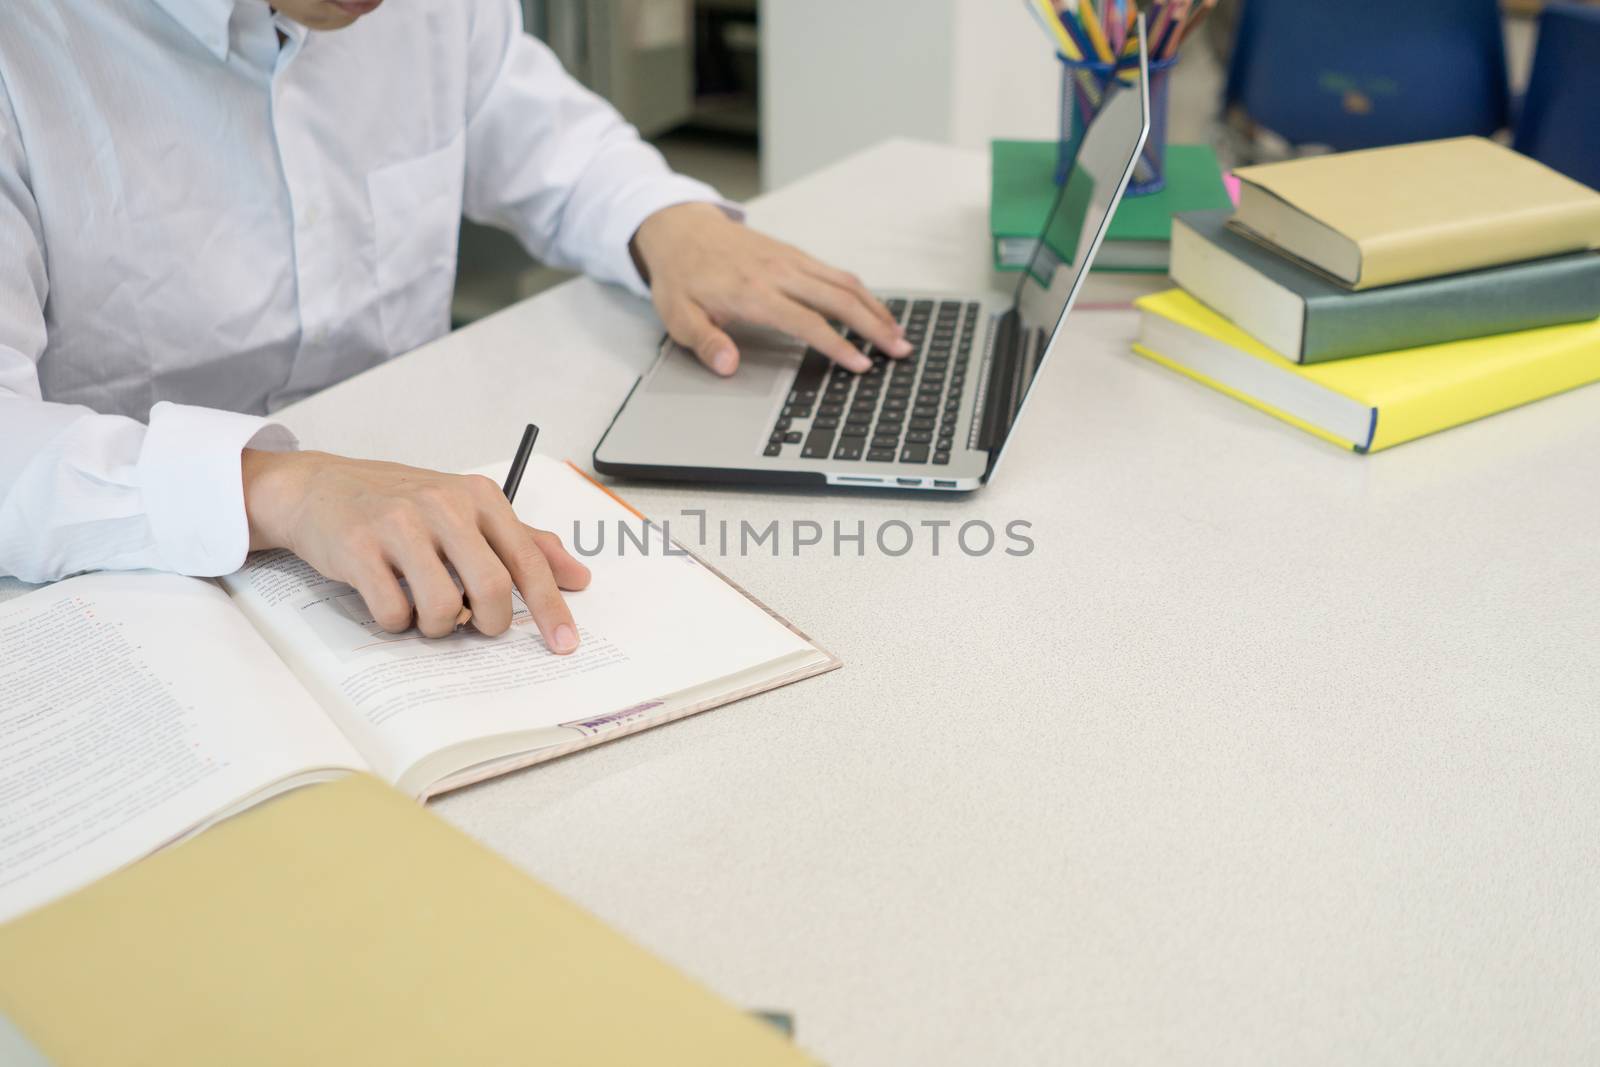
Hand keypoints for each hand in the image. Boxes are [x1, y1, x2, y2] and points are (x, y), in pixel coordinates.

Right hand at [241, 450, 590, 650]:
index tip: (563, 644)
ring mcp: (399, 524)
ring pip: (443, 606)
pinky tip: (390, 602)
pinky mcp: (358, 547)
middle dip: (490, 622)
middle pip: (491, 587)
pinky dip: (397, 623)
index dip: (550, 608)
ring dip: (439, 626)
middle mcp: (443, 504)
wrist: (319, 488)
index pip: (528, 559)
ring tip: (426, 610)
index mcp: (479, 496)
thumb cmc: (401, 504)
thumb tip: (579, 577)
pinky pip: (393, 612)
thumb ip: (525, 543)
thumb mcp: (468, 510)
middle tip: (477, 626)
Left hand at [630, 202, 912, 375]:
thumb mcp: (679, 317)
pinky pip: (836, 272)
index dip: (838, 346)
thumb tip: (728, 365)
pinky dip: (862, 292)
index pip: (807, 323)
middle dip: (875, 327)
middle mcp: (778, 273)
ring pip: (845, 283)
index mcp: (753, 293)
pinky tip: (874, 309)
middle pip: (839, 300)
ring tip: (898, 333)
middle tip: (900, 351)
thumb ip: (705, 342)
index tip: (861, 365)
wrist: (681, 229)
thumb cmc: (681, 278)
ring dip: (876, 309)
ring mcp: (790, 260)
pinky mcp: (795, 254)